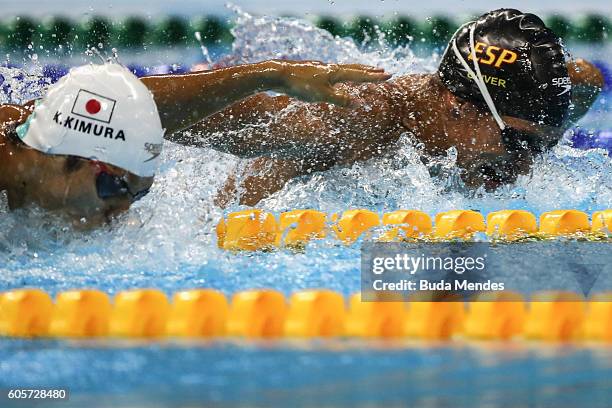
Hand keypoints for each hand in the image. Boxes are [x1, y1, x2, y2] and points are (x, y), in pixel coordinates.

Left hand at [271, 60, 390, 106]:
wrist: (278, 74)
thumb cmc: (300, 85)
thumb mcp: (323, 96)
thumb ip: (341, 100)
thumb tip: (360, 104)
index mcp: (335, 72)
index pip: (360, 75)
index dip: (374, 77)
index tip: (389, 75)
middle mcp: (330, 68)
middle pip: (353, 68)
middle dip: (368, 71)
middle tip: (381, 70)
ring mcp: (320, 69)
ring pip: (342, 69)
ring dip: (356, 70)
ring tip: (363, 70)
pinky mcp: (312, 72)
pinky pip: (332, 72)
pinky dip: (341, 73)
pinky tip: (335, 76)